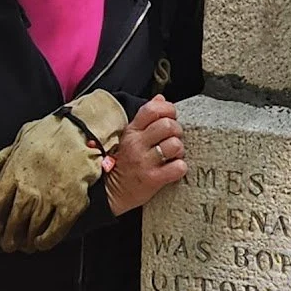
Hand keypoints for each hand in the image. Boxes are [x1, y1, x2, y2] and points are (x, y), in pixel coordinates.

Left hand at [0, 87, 127, 252]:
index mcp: (12, 174)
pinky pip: (56, 231)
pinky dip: (47, 241)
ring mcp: (50, 198)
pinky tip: (43, 243)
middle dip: (9, 238)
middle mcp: (29, 189)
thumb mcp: (17, 142)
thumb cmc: (50, 133)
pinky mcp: (71, 205)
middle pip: (13, 224)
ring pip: (33, 230)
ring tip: (27, 245)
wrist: (83, 129)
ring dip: (28, 241)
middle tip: (10, 244)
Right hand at [104, 95, 187, 214]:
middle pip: (168, 125)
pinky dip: (180, 168)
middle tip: (173, 139)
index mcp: (132, 131)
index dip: (168, 110)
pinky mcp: (152, 180)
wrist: (110, 192)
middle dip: (177, 131)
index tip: (171, 117)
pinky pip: (178, 167)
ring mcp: (144, 162)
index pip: (152, 109)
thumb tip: (160, 97)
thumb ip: (146, 117)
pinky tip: (173, 168)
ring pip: (175, 145)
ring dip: (179, 150)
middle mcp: (137, 144)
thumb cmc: (124, 162)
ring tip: (172, 155)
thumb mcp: (130, 135)